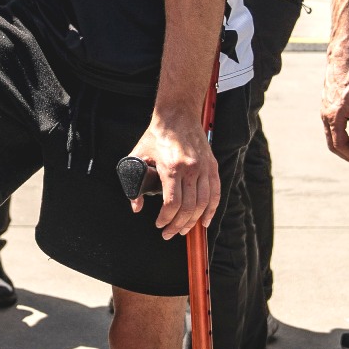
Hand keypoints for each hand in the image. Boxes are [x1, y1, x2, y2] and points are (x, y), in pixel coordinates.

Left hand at [127, 111, 217, 239]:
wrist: (177, 115)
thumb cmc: (156, 136)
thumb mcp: (138, 156)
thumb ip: (133, 184)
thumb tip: (136, 207)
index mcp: (171, 167)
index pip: (172, 203)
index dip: (165, 219)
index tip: (159, 225)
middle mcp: (190, 169)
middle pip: (188, 207)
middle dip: (178, 225)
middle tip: (170, 233)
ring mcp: (204, 167)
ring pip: (203, 203)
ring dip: (194, 221)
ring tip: (184, 229)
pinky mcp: (211, 165)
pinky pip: (215, 193)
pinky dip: (211, 209)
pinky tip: (204, 220)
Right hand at [321, 49, 348, 164]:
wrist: (340, 63)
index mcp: (334, 117)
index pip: (339, 144)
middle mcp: (325, 116)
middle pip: (332, 144)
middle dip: (346, 154)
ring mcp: (324, 112)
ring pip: (330, 136)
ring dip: (343, 145)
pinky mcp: (325, 108)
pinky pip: (330, 128)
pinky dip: (339, 136)